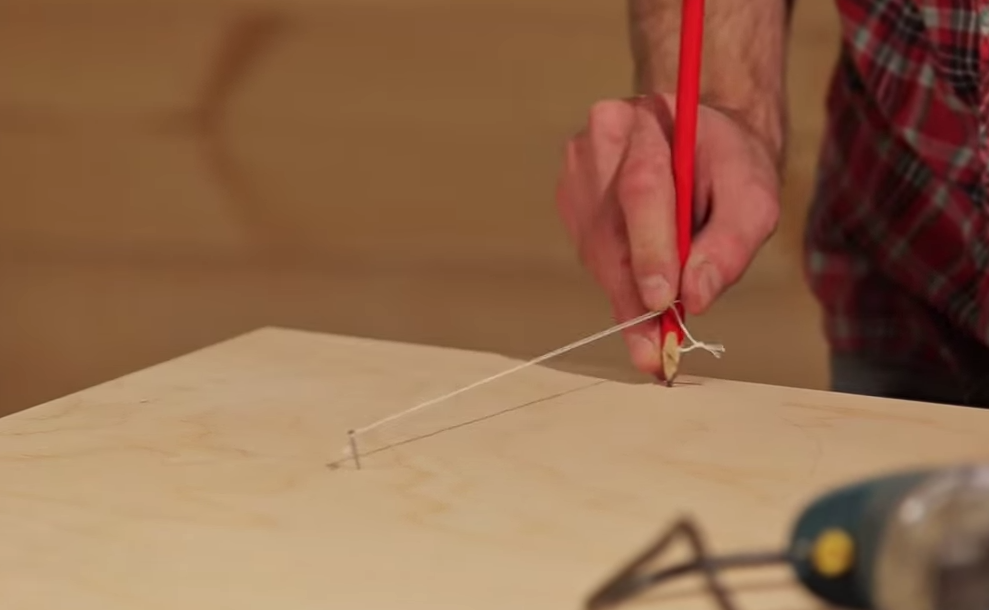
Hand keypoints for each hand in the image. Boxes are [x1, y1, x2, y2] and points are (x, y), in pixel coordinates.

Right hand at [555, 95, 779, 375]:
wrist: (701, 141)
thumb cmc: (730, 165)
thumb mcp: (755, 196)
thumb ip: (732, 243)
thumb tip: (695, 297)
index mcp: (647, 121)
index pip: (644, 189)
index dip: (651, 250)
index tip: (661, 302)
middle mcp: (598, 141)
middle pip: (611, 231)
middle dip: (635, 294)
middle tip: (654, 351)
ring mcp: (576, 174)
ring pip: (598, 252)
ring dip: (629, 296)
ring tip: (657, 333)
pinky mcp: (571, 204)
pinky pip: (594, 258)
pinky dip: (621, 285)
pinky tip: (647, 290)